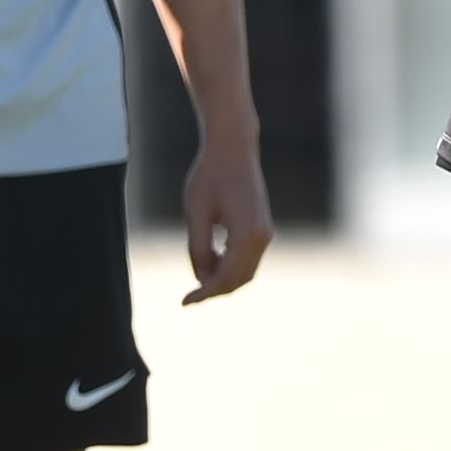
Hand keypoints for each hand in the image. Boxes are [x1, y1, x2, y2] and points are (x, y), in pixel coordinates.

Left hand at [177, 137, 273, 304]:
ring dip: (223, 279)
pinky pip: (247, 258)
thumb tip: (201, 278)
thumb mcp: (196, 213)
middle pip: (240, 279)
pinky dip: (229, 266)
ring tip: (197, 277)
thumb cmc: (210, 175)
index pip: (227, 276)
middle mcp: (263, 236)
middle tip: (190, 297)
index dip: (205, 292)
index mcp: (248, 234)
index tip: (185, 302)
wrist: (234, 147)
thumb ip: (198, 248)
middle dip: (215, 290)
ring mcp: (265, 232)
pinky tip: (210, 261)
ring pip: (245, 271)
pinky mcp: (262, 227)